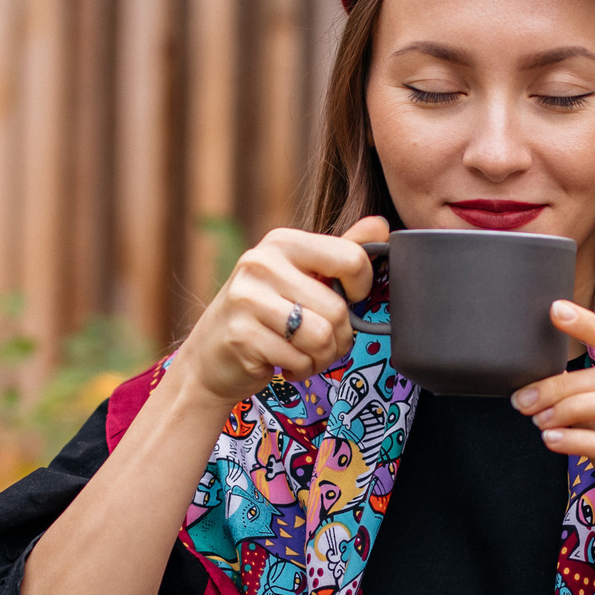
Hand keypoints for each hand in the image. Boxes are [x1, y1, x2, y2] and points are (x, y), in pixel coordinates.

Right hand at [172, 216, 390, 413]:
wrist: (212, 355)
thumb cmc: (268, 314)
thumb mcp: (304, 277)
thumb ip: (342, 253)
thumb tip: (382, 225)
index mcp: (283, 242)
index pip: (351, 259)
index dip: (361, 288)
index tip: (347, 299)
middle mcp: (262, 263)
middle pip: (339, 309)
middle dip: (339, 338)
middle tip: (319, 341)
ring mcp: (248, 298)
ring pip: (322, 338)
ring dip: (321, 357)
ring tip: (302, 352)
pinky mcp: (241, 334)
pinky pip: (299, 360)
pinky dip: (300, 370)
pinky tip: (282, 361)